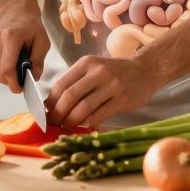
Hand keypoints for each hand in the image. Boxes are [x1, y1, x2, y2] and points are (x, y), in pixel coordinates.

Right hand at [0, 11, 48, 93]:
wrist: (15, 12)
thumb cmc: (30, 27)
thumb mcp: (42, 41)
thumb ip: (38, 61)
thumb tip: (32, 78)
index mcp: (10, 37)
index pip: (7, 68)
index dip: (14, 82)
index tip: (21, 87)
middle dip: (11, 81)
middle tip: (22, 79)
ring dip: (6, 75)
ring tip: (16, 64)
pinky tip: (7, 60)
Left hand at [45, 55, 162, 128]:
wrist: (144, 70)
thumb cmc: (113, 72)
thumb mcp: (93, 69)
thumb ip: (74, 82)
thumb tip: (50, 104)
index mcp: (86, 63)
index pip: (61, 84)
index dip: (50, 101)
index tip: (45, 113)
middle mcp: (98, 72)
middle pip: (70, 96)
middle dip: (58, 113)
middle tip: (53, 123)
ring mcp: (112, 85)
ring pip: (84, 107)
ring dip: (71, 120)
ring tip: (66, 127)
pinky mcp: (123, 99)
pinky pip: (100, 115)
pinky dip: (89, 123)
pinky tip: (85, 126)